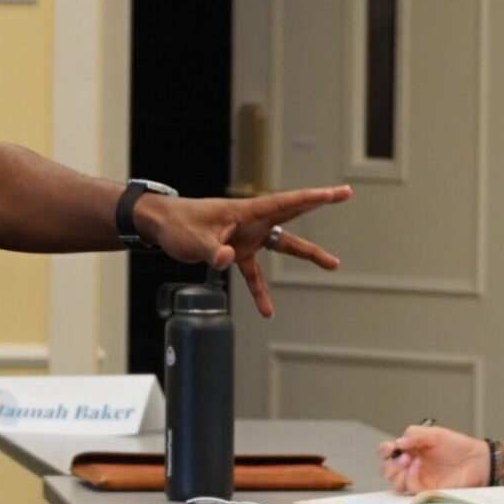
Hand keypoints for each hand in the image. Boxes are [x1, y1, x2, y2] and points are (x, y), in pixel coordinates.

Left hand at [138, 185, 351, 316]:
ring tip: (333, 263)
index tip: (335, 192)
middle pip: (291, 213)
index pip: (284, 202)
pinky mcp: (235, 251)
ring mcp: (245, 235)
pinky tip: (267, 311)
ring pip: (282, 243)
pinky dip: (260, 290)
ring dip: (306, 253)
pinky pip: (254, 273)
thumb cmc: (176, 225)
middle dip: (318, 202)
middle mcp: (250, 221)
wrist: (159, 225)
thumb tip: (228, 260)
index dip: (311, 198)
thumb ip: (213, 252)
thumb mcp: (194, 240)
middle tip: (344, 194)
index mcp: (245, 211)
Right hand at [376, 425, 489, 491]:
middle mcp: (410, 465)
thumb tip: (398, 441)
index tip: (391, 447)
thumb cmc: (458, 446)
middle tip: (402, 456)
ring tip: (408, 461)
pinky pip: (410, 488)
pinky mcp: (426, 489)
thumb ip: (414, 434)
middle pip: (386, 470)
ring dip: (396, 472)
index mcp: (409, 450)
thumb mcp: (435, 434)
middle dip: (389, 464)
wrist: (477, 461)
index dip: (384, 450)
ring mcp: (417, 478)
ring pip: (394, 482)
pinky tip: (416, 467)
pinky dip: (409, 478)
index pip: (386, 452)